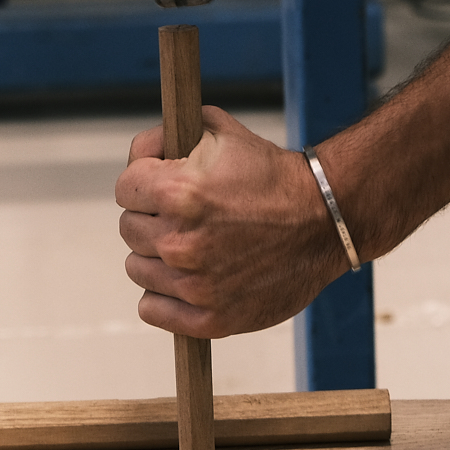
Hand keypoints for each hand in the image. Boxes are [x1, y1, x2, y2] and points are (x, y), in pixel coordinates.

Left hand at [116, 106, 346, 337]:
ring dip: (157, 257)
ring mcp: (195, 284)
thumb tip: (137, 155)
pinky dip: (164, 297)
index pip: (124, 190)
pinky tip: (189, 279)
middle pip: (129, 230)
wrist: (325, 220)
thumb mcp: (218, 131)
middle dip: (152, 218)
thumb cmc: (272, 176)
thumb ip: (163, 137)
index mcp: (178, 192)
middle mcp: (180, 241)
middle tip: (186, 217)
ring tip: (194, 246)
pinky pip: (153, 310)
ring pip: (138, 270)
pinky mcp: (211, 318)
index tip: (163, 188)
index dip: (143, 184)